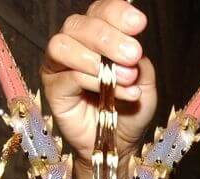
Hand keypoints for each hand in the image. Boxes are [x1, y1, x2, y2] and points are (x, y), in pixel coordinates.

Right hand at [41, 0, 157, 178]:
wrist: (119, 144)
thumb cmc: (130, 112)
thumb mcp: (144, 83)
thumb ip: (139, 63)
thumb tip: (130, 48)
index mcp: (98, 36)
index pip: (101, 11)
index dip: (117, 13)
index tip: (138, 23)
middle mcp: (75, 45)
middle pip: (80, 24)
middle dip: (109, 36)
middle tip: (133, 54)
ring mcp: (60, 66)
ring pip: (64, 44)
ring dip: (95, 56)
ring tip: (123, 76)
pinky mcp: (54, 88)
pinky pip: (68, 76)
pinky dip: (93, 80)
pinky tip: (113, 92)